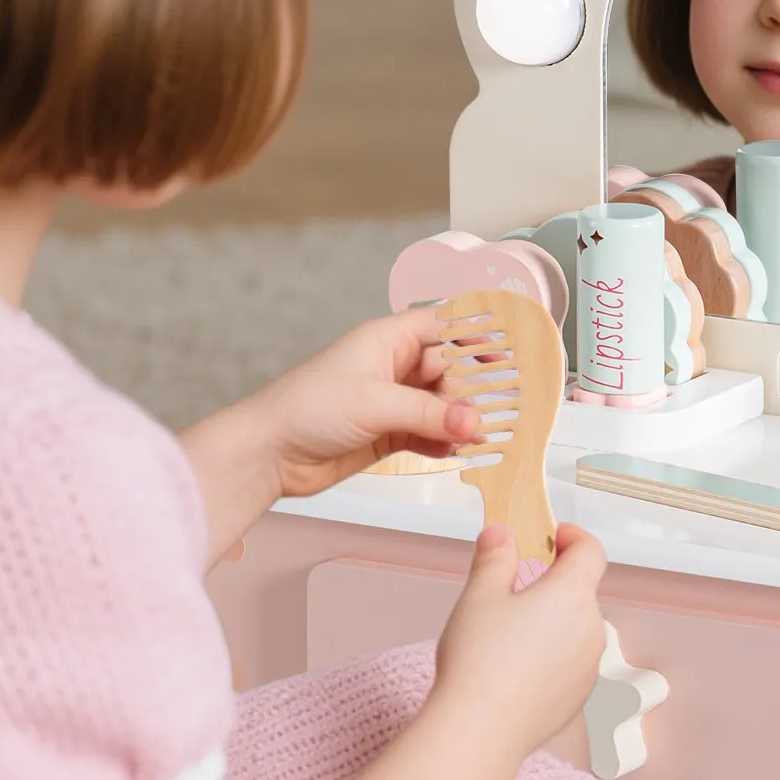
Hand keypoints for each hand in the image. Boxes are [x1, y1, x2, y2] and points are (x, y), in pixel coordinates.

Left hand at [253, 311, 481, 500]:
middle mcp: (392, 366)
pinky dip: (444, 442)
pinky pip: (429, 434)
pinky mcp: (388, 434)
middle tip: (503, 406)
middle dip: (474, 388)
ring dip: (461, 420)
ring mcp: (391, 401)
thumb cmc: (305, 408)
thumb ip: (429, 414)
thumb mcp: (375, 403)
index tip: (510, 351)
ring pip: (441, 405)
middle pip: (449, 370)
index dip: (477, 336)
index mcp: (387, 339)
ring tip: (484, 434)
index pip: (443, 326)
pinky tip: (458, 450)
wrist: (269, 452)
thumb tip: (473, 421)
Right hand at [431, 523, 607, 758]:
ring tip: (509, 632)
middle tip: (515, 586)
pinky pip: (571, 662)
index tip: (552, 536)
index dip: (574, 538)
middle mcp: (591, 628)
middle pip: (582, 592)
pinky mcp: (579, 697)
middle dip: (554, 583)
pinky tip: (516, 668)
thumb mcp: (479, 595)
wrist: (481, 728)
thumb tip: (501, 535)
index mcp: (572, 595)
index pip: (591, 552)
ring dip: (554, 620)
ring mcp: (590, 666)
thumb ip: (495, 557)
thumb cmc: (479, 659)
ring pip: (577, 629)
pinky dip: (552, 654)